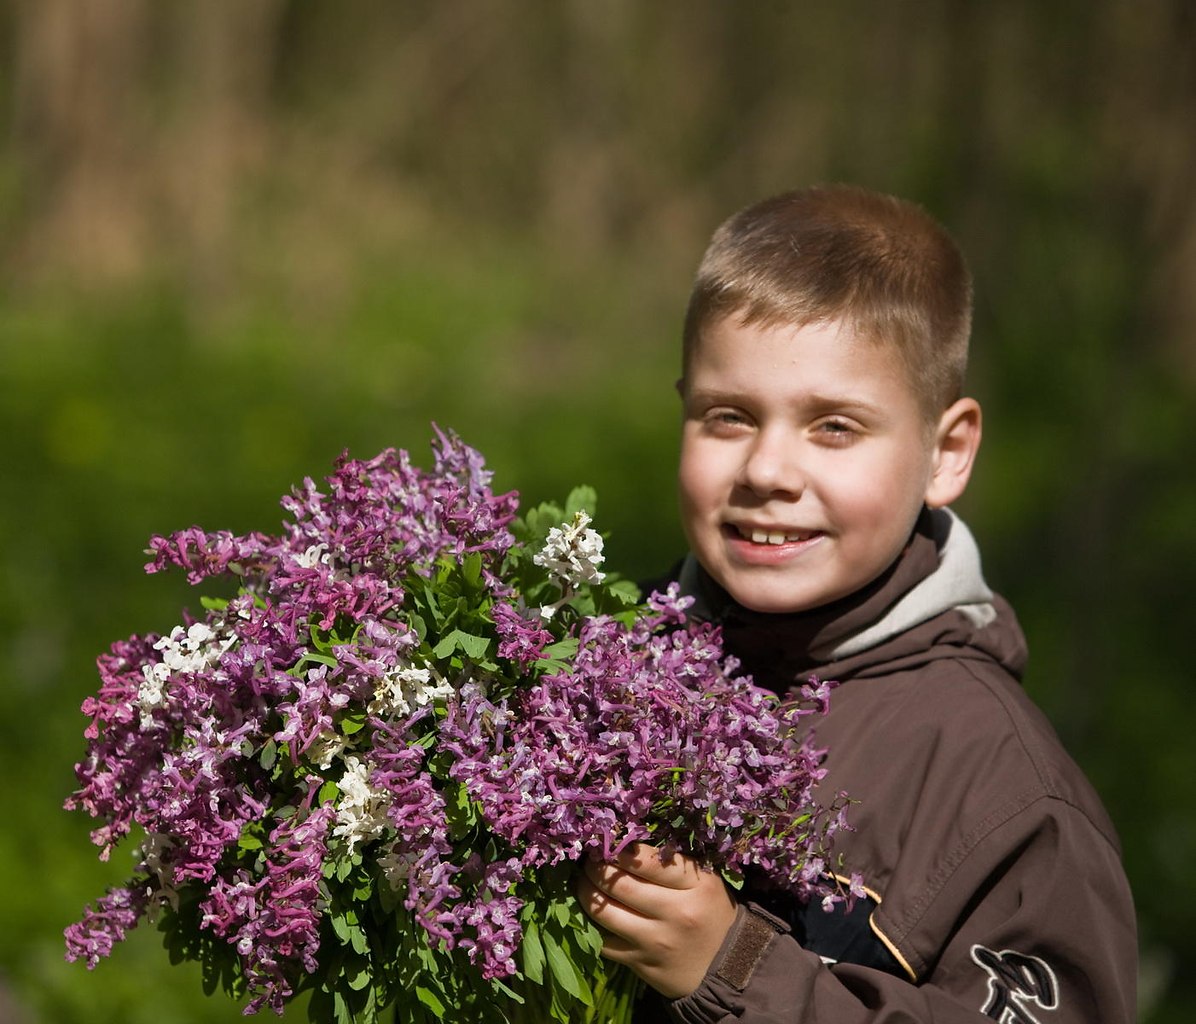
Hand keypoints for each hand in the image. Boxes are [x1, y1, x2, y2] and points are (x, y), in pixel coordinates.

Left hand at [577, 843, 737, 998]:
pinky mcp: (640, 964)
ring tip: (584, 882)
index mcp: (696, 885)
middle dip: (595, 868)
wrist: (726, 968)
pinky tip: (593, 912)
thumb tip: (624, 845)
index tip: (607, 843)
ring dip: (585, 892)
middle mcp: (675, 913)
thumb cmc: (711, 913)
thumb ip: (670, 864)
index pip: (646, 861)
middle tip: (590, 861)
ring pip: (603, 912)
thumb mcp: (704, 881)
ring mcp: (655, 942)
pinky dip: (591, 925)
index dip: (618, 849)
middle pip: (618, 884)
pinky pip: (603, 941)